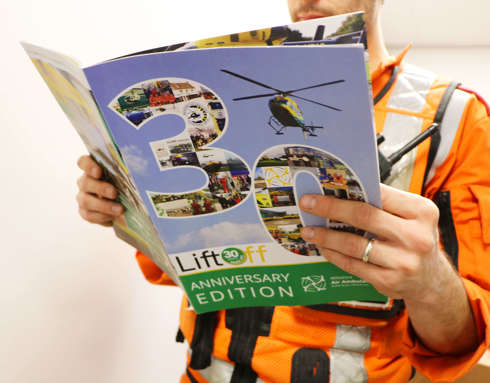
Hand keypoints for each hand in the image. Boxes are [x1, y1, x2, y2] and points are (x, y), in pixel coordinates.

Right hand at [76, 155, 123, 226]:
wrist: (124, 205)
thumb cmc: (125, 186)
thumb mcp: (127, 177)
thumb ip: (126, 171)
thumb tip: (138, 169)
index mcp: (93, 168)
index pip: (83, 162)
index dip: (88, 166)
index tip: (98, 172)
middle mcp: (85, 181)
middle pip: (85, 182)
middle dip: (100, 188)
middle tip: (114, 193)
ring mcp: (83, 197)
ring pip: (86, 200)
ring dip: (103, 206)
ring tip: (120, 209)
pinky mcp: (85, 211)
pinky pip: (88, 215)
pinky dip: (101, 217)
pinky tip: (113, 217)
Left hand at [299, 184, 478, 354]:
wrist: (431, 281)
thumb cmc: (414, 240)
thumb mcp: (411, 217)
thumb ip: (385, 204)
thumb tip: (343, 190)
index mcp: (421, 212)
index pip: (379, 194)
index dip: (349, 190)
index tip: (323, 187)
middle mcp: (416, 237)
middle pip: (363, 217)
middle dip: (330, 208)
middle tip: (307, 204)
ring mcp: (403, 262)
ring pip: (354, 244)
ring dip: (326, 235)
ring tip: (309, 230)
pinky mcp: (389, 281)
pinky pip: (353, 265)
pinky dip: (334, 254)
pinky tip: (324, 247)